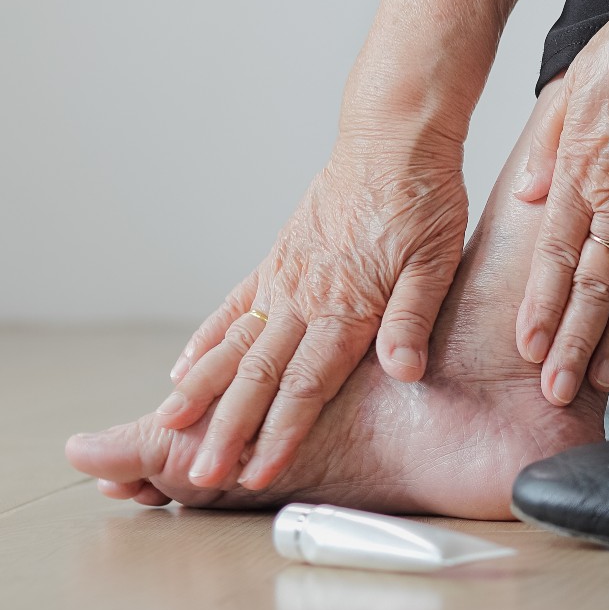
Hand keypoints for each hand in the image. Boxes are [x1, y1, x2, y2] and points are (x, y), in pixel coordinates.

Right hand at [157, 129, 467, 489]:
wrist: (393, 136)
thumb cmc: (423, 196)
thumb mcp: (437, 259)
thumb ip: (413, 318)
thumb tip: (403, 372)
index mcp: (347, 306)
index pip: (306, 386)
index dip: (281, 434)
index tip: (257, 474)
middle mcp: (305, 296)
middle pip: (259, 376)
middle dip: (230, 430)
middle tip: (202, 474)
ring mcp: (285, 277)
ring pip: (235, 345)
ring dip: (204, 392)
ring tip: (171, 431)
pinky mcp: (279, 258)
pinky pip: (234, 305)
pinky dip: (208, 339)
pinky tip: (183, 370)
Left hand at [512, 0, 608, 405]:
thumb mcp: (572, 86)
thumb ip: (547, 146)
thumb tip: (526, 195)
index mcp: (582, 175)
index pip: (554, 257)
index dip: (539, 307)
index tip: (526, 347)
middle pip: (593, 289)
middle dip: (570, 344)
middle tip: (554, 390)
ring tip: (597, 379)